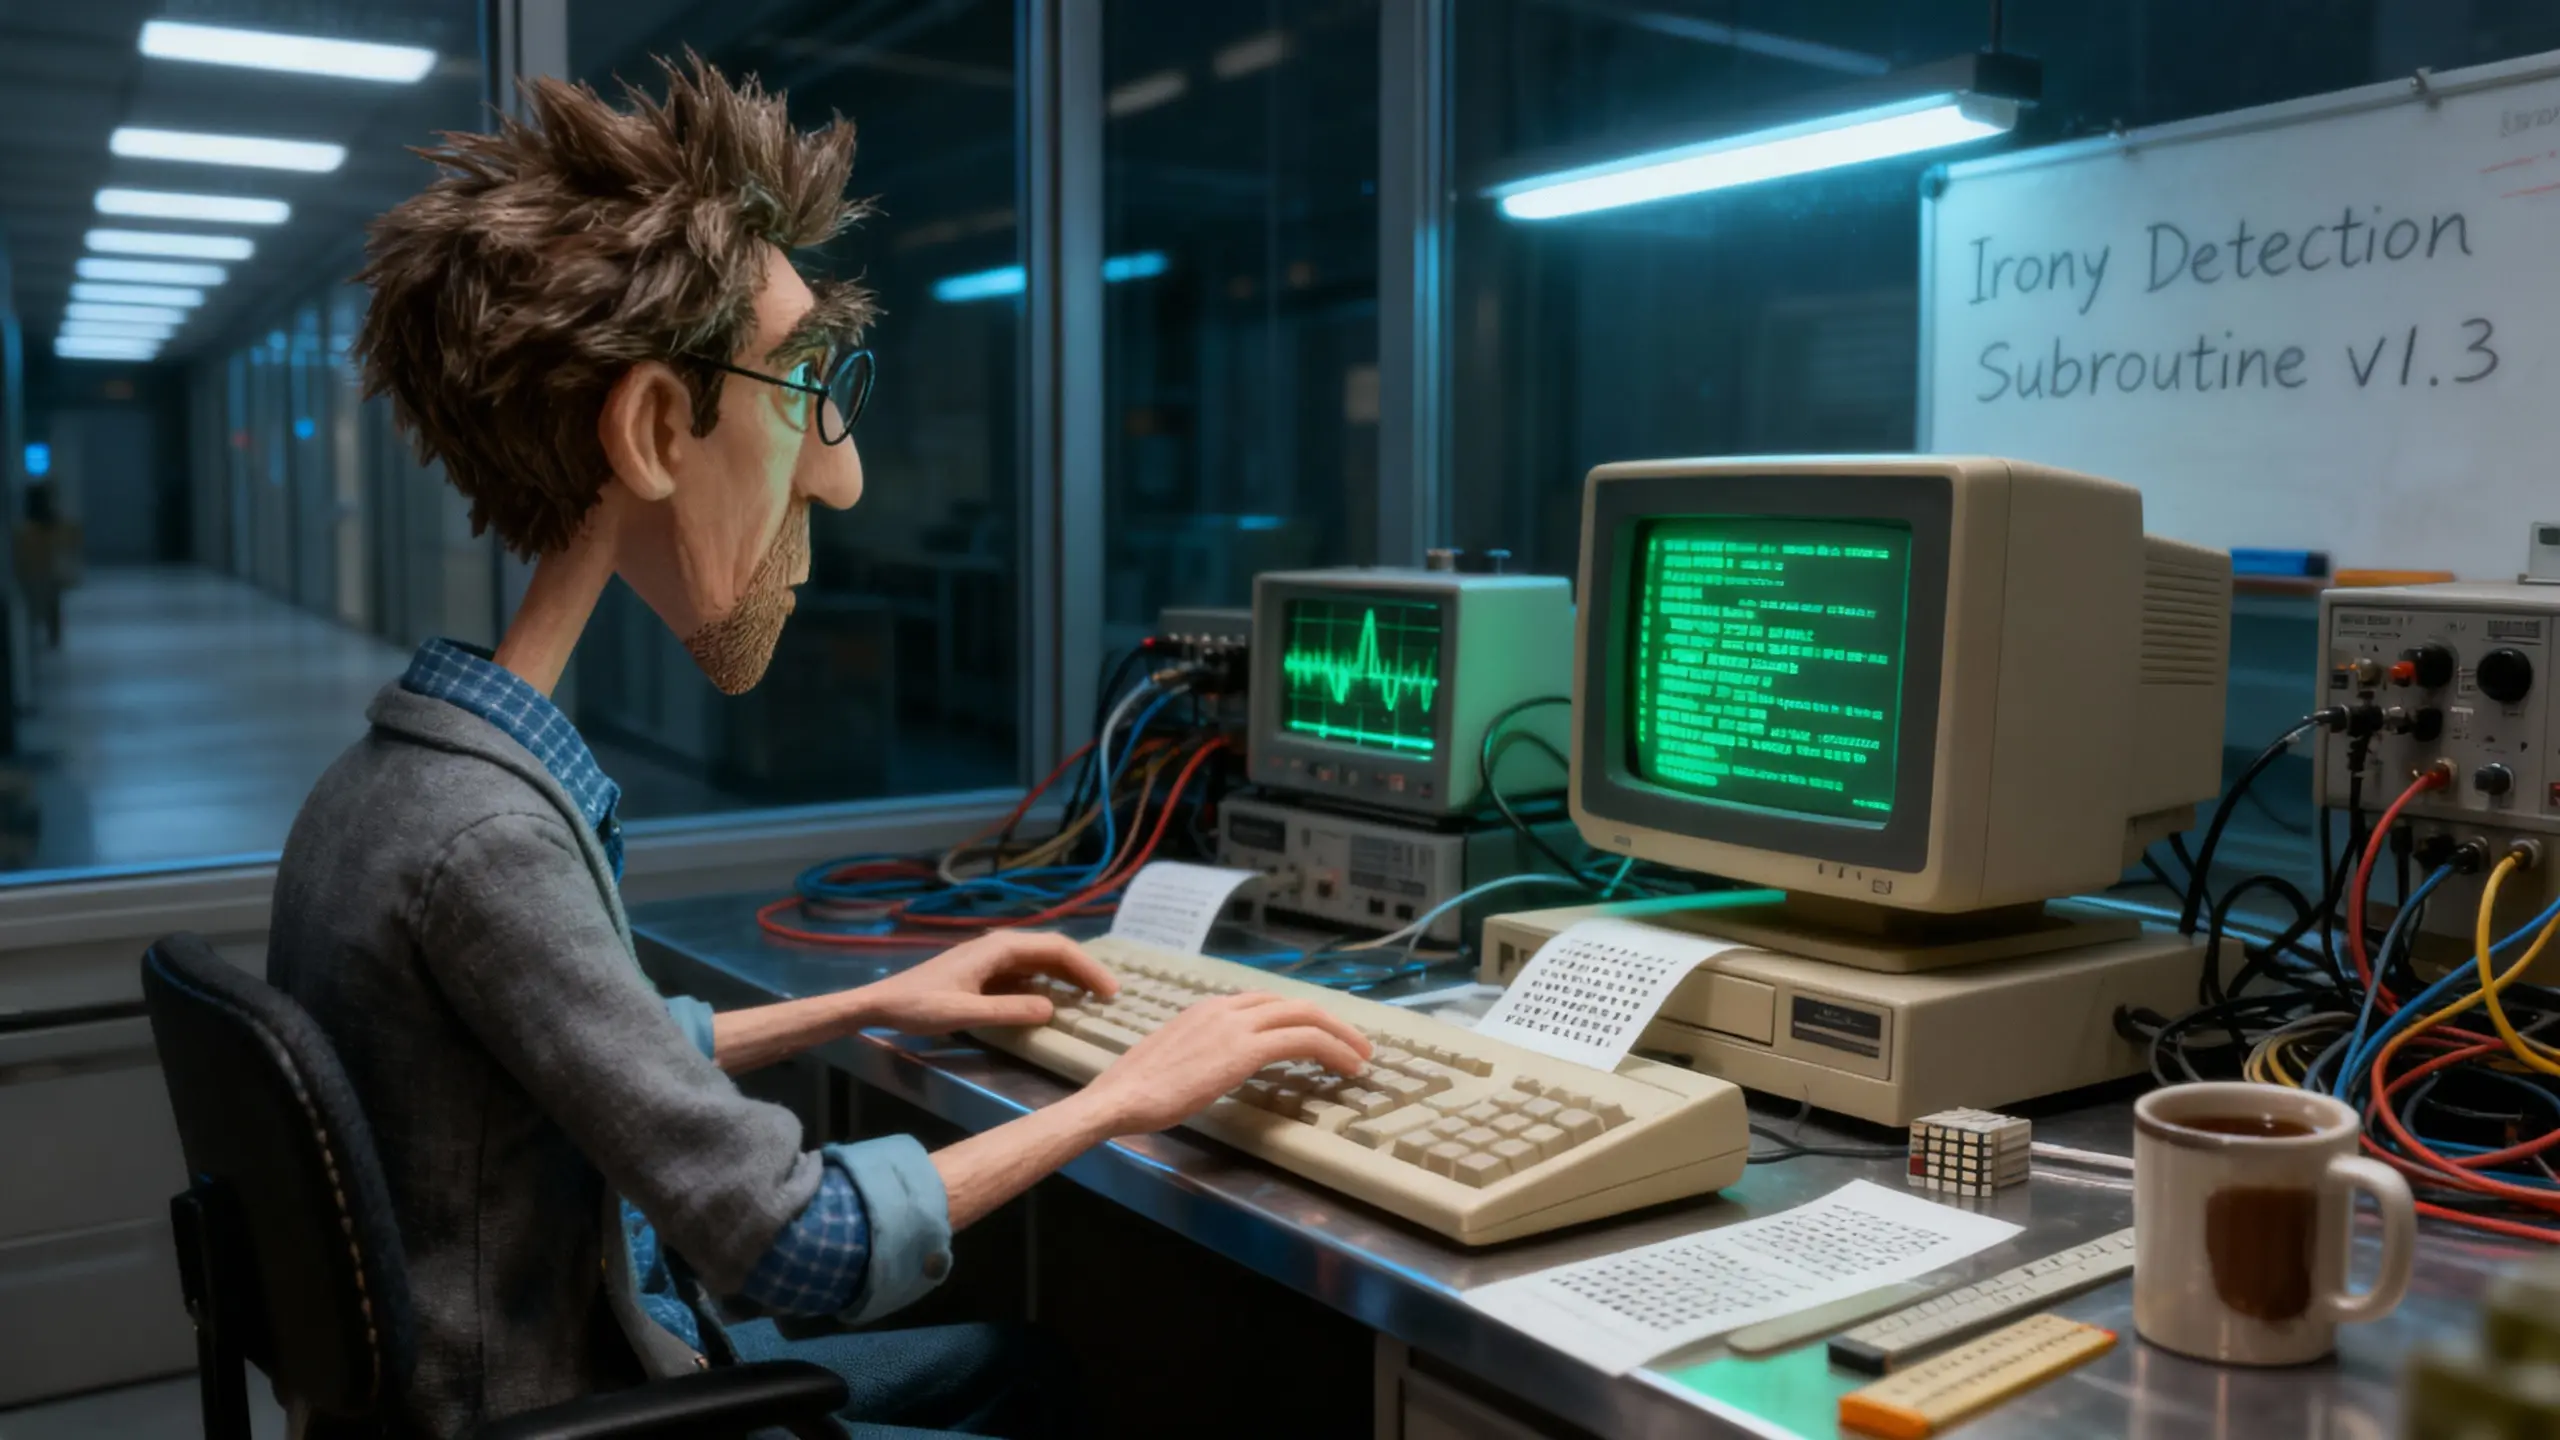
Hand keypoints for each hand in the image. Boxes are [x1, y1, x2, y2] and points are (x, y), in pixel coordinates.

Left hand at [854, 931, 1116, 1036]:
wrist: (881, 1002)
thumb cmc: (920, 1006)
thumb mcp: (965, 1012)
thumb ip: (1010, 1010)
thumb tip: (1053, 1009)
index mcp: (999, 948)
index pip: (1057, 949)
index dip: (1088, 968)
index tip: (1110, 992)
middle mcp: (1000, 945)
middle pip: (1054, 951)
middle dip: (1085, 970)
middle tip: (1111, 997)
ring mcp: (993, 958)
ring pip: (1042, 961)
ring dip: (1069, 976)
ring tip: (1093, 999)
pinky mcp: (986, 972)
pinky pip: (1027, 973)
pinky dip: (1049, 984)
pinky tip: (1058, 1002)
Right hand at [1073, 992, 1372, 1136]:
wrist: (1118, 1097)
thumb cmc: (1136, 1090)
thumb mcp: (1174, 1060)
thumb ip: (1200, 1054)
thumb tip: (1214, 1066)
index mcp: (1206, 1009)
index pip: (1266, 1003)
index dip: (1298, 1017)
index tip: (1319, 1036)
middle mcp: (1225, 1008)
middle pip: (1293, 1003)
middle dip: (1330, 1021)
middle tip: (1355, 1044)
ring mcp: (1236, 1026)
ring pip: (1306, 1016)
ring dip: (1340, 1035)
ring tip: (1360, 1057)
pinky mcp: (1245, 1049)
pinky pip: (1303, 1040)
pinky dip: (1333, 1049)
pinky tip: (1346, 1068)